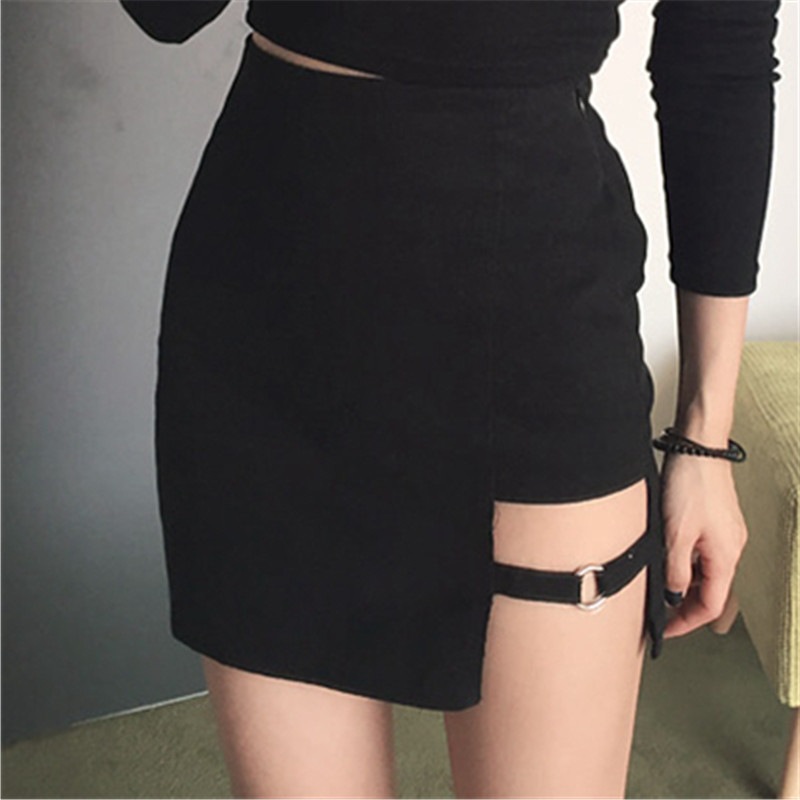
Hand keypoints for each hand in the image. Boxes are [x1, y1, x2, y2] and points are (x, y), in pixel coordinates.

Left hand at [660, 453, 748, 638]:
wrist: (698, 447)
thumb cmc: (690, 484)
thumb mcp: (675, 533)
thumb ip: (675, 570)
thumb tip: (673, 596)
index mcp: (725, 557)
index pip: (709, 606)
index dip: (686, 622)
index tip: (665, 630)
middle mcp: (731, 549)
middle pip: (710, 592)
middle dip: (685, 607)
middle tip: (660, 615)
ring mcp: (725, 534)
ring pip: (705, 572)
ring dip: (684, 585)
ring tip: (658, 589)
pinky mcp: (717, 520)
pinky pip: (703, 554)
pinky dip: (686, 564)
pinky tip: (668, 559)